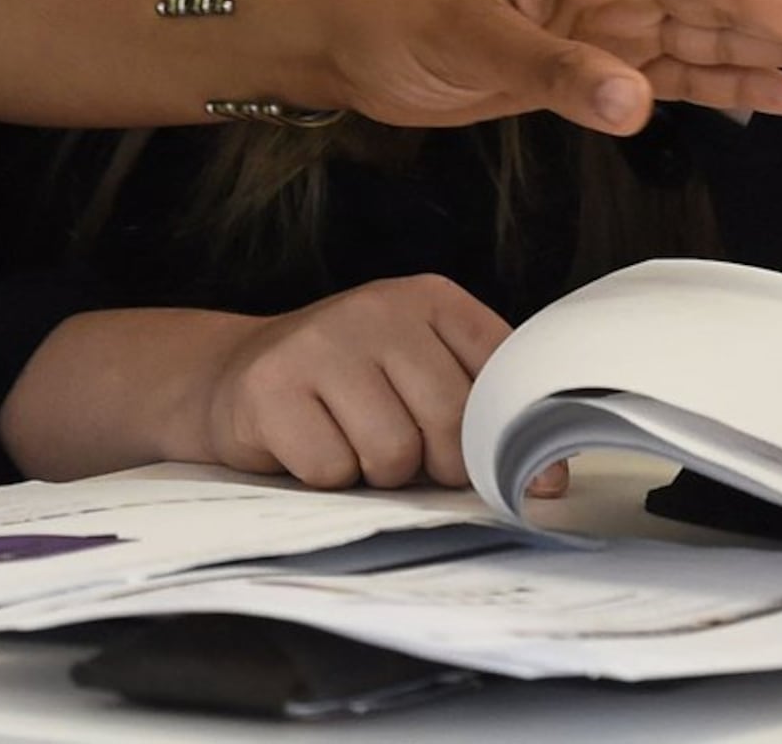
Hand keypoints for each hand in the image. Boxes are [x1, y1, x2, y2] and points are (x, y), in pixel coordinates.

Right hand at [198, 276, 510, 488]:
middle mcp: (377, 307)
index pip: (500, 377)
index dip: (508, 440)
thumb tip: (547, 481)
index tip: (518, 477)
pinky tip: (307, 442)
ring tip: (349, 439)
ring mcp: (319, 341)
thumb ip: (480, 411)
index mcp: (431, 299)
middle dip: (431, 463)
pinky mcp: (271, 387)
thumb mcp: (420, 373)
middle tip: (401, 452)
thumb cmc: (347, 389)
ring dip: (374, 472)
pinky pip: (332, 469)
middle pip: (449, 423)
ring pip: (392, 454)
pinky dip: (324, 476)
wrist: (234, 376)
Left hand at [293, 0, 781, 132]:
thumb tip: (635, 102)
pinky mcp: (584, 62)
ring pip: (703, 39)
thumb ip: (552, 69)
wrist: (331, 33)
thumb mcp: (463, 32)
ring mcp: (597, 18)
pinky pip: (669, 76)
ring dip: (774, 56)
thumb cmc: (385, 6)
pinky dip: (724, 90)